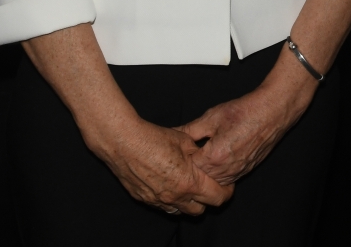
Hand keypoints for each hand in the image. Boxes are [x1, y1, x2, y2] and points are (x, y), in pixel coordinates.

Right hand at [85, 116, 233, 214]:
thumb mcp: (186, 141)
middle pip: (200, 210)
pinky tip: (170, 185)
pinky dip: (171, 200)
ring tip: (189, 186)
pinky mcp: (145, 200)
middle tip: (209, 185)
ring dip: (189, 202)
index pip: (218, 197)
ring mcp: (159, 201)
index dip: (226, 191)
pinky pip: (164, 207)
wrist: (124, 143)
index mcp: (190, 182)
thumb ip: (199, 154)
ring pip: (181, 211)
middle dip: (208, 199)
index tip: (227, 184)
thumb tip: (206, 157)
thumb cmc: (155, 139)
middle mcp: (176, 197)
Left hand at [179, 82, 308, 185]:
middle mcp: (225, 170)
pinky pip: (228, 178)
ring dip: (208, 170)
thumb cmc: (244, 111)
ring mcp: (237, 172)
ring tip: (206, 152)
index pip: (188, 168)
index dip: (183, 157)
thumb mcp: (211, 117)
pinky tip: (220, 156)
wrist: (273, 111)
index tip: (181, 148)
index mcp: (213, 157)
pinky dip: (220, 171)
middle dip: (194, 166)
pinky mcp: (246, 171)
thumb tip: (172, 134)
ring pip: (213, 180)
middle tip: (193, 150)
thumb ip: (190, 130)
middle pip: (200, 178)